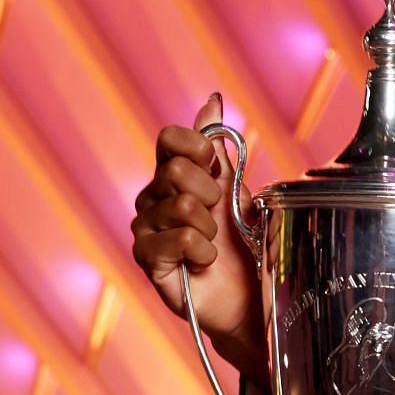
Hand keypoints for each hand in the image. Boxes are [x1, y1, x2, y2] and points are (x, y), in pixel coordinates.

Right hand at [129, 94, 266, 382]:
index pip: (169, 138)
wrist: (249, 295)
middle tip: (218, 216)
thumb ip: (218, 147)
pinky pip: (177, 239)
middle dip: (210, 193)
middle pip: (174, 170)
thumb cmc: (240, 242)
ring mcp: (145, 228)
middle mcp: (152, 197)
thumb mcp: (234, 188)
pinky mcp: (147, 260)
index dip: (198, 147)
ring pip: (179, 205)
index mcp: (172, 175)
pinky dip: (202, 251)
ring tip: (212, 244)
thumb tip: (212, 99)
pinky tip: (204, 263)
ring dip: (209, 227)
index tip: (217, 168)